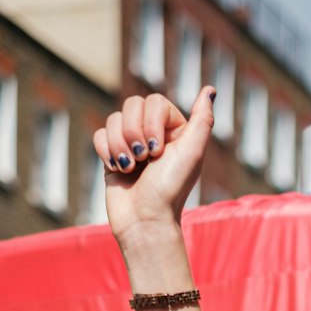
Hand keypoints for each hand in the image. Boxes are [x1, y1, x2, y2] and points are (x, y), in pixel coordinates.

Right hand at [93, 88, 215, 243]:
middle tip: (144, 159)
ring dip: (120, 146)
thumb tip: (211, 89)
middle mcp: (153, 134)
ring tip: (131, 169)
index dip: (151, 123)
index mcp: (175, 130)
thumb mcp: (192, 153)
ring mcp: (131, 143)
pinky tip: (118, 170)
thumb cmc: (170, 189)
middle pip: (131, 104)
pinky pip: (100, 134)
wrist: (144, 221)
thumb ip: (203, 120)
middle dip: (133, 133)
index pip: (154, 101)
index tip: (158, 152)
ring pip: (114, 119)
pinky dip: (107, 152)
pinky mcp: (113, 155)